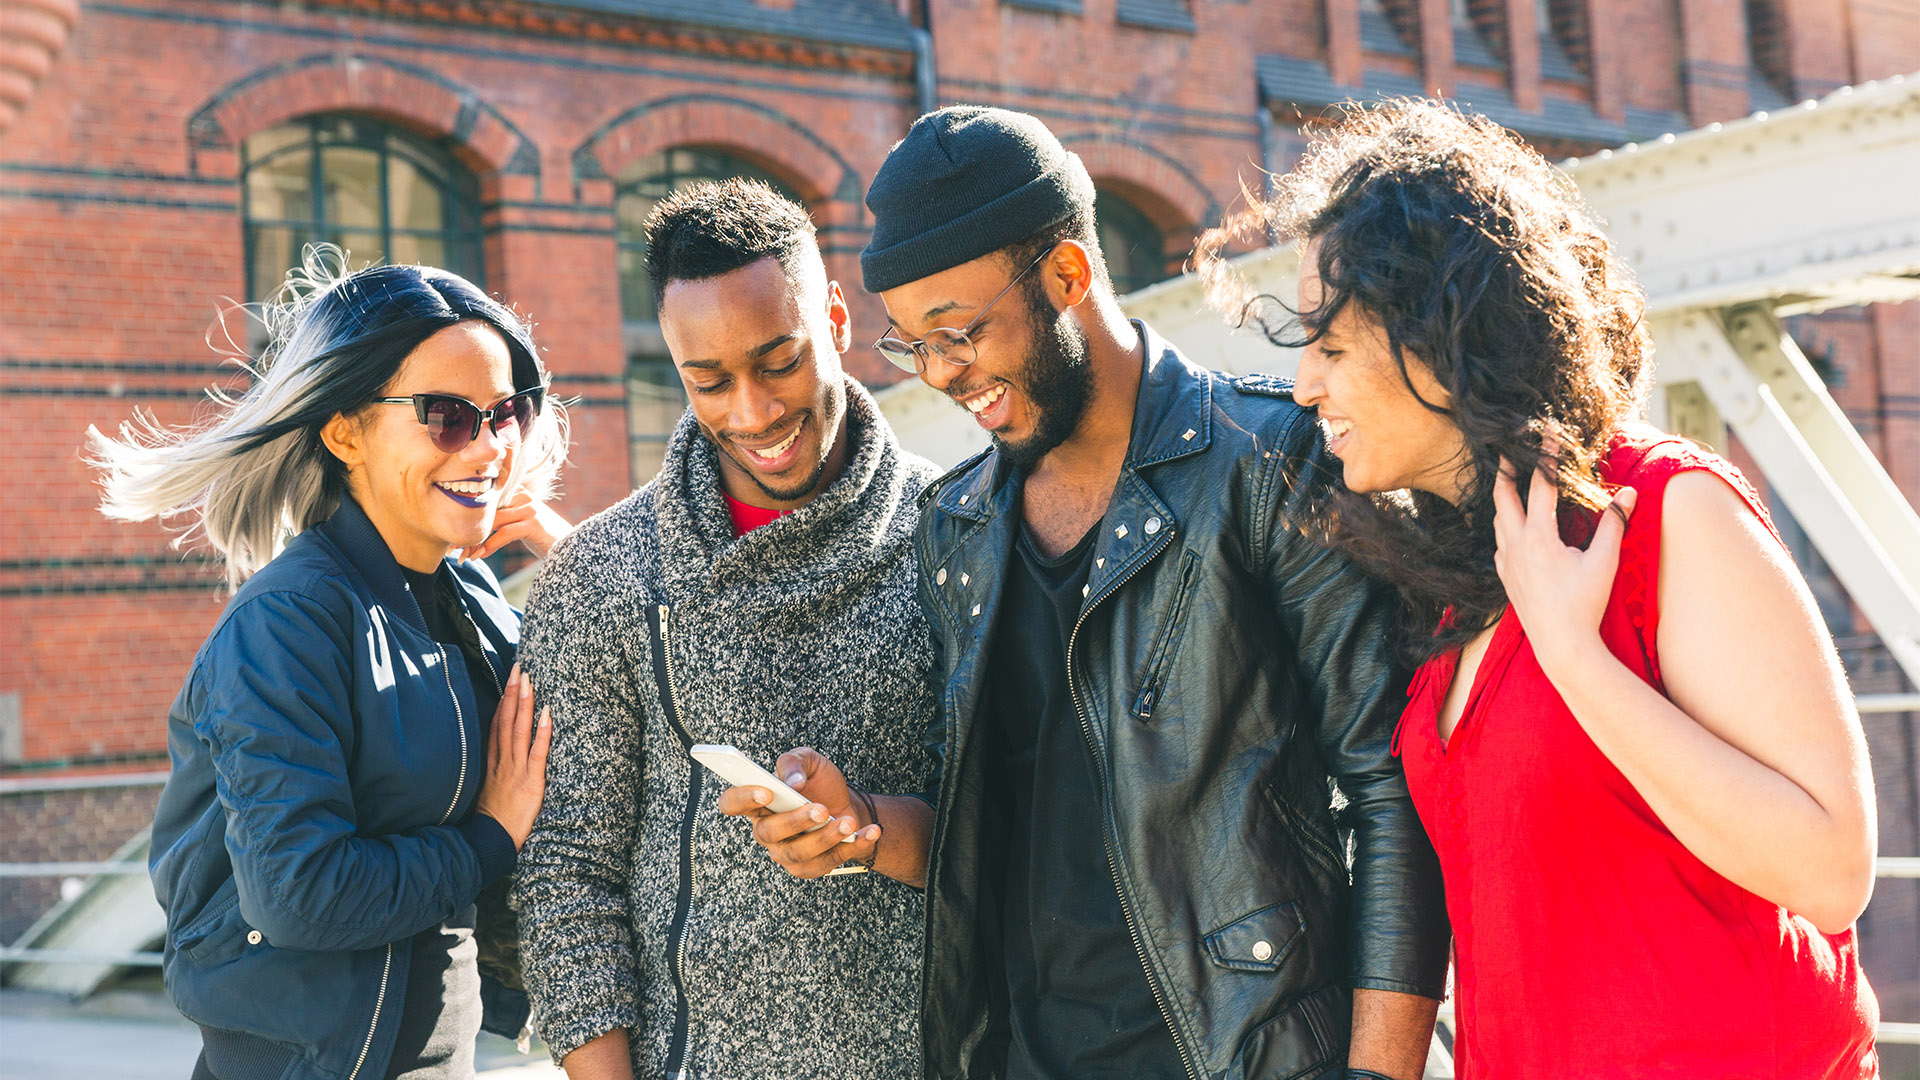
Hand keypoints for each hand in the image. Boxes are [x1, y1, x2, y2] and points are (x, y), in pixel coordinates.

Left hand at [460, 488, 572, 560]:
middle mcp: (524, 497)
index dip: (468, 518)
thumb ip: (505, 520)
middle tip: (453, 549)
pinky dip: (489, 546)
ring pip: (493, 523)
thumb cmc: (546, 541)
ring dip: (475, 542)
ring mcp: (530, 509)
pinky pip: (504, 534)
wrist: (575, 551)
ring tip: (464, 557)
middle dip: (468, 532)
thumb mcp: (523, 525)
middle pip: (487, 512)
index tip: (453, 536)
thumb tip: (476, 529)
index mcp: (518, 494)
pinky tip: (479, 557)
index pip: (487, 502)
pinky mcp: (534, 523)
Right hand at [473, 663, 552, 849]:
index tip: (509, 680)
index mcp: (492, 763)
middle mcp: (502, 762)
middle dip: (512, 693)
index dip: (503, 702)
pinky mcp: (531, 782)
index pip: (497, 726)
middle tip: (519, 667)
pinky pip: (537, 753)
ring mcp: (515, 771)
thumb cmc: (493, 820)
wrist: (491, 843)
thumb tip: (498, 757)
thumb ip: (493, 772)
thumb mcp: (487, 791)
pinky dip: (542, 732)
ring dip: (524, 704)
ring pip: (519, 731)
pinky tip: (547, 713)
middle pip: (506, 721)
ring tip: (529, 680)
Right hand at [715, 747, 878, 879]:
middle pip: (768, 832)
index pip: (732, 803)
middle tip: (821, 809)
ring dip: (825, 838)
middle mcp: (767, 830)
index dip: (742, 798)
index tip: (766, 791)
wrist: (849, 806)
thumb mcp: (810, 762)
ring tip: (848, 823)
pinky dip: (852, 847)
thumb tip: (792, 781)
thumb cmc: (821, 785)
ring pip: (797, 853)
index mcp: (759, 802)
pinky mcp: (809, 867)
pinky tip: (869, 832)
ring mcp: (785, 852)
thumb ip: (795, 762)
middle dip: (795, 821)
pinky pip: (827, 863)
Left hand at [1492, 457, 1636, 675]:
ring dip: (1503, 499)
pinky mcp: (1505, 578)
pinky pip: (1499, 544)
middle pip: (1504, 497)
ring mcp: (1506, 562)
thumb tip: (1630, 492)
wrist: (1562, 646)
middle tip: (1508, 450)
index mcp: (1538, 536)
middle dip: (1507, 470)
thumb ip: (1615, 524)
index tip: (1546, 432)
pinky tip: (1512, 528)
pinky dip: (1504, 528)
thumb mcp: (1604, 562)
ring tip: (1508, 484)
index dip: (1545, 456)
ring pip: (1498, 520)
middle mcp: (1515, 545)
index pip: (1540, 485)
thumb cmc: (1584, 604)